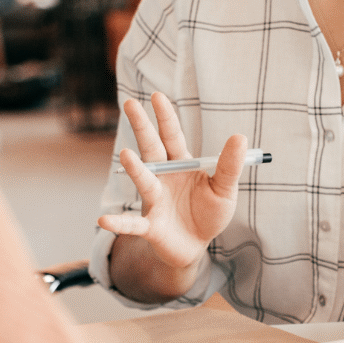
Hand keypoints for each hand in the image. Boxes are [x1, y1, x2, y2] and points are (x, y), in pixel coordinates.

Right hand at [97, 94, 246, 295]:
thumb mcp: (225, 189)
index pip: (172, 136)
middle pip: (151, 149)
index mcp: (181, 165)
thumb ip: (229, 165)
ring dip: (135, 170)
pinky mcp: (151, 226)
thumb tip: (240, 136)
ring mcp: (154, 201)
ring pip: (144, 181)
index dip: (165, 117)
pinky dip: (119, 223)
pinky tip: (103, 220)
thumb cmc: (208, 214)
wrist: (196, 246)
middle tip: (129, 103)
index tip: (157, 96)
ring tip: (126, 155)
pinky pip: (133, 225)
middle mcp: (163, 178)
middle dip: (142, 127)